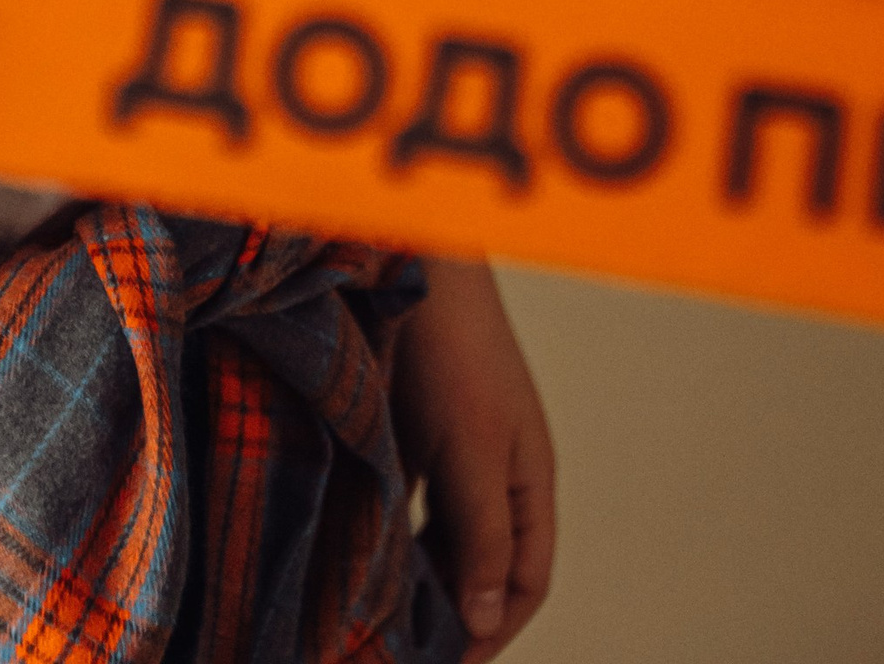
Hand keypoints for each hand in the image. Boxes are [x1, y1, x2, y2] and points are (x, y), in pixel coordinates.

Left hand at [392, 257, 554, 656]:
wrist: (412, 260)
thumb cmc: (454, 347)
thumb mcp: (471, 449)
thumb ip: (481, 532)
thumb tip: (480, 617)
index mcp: (527, 480)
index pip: (524, 580)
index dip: (493, 628)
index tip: (446, 663)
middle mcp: (494, 471)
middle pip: (480, 563)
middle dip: (449, 610)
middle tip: (398, 647)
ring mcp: (452, 448)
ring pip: (438, 534)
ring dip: (414, 574)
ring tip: (373, 614)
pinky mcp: (410, 428)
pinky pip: (405, 500)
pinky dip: (387, 531)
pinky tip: (355, 551)